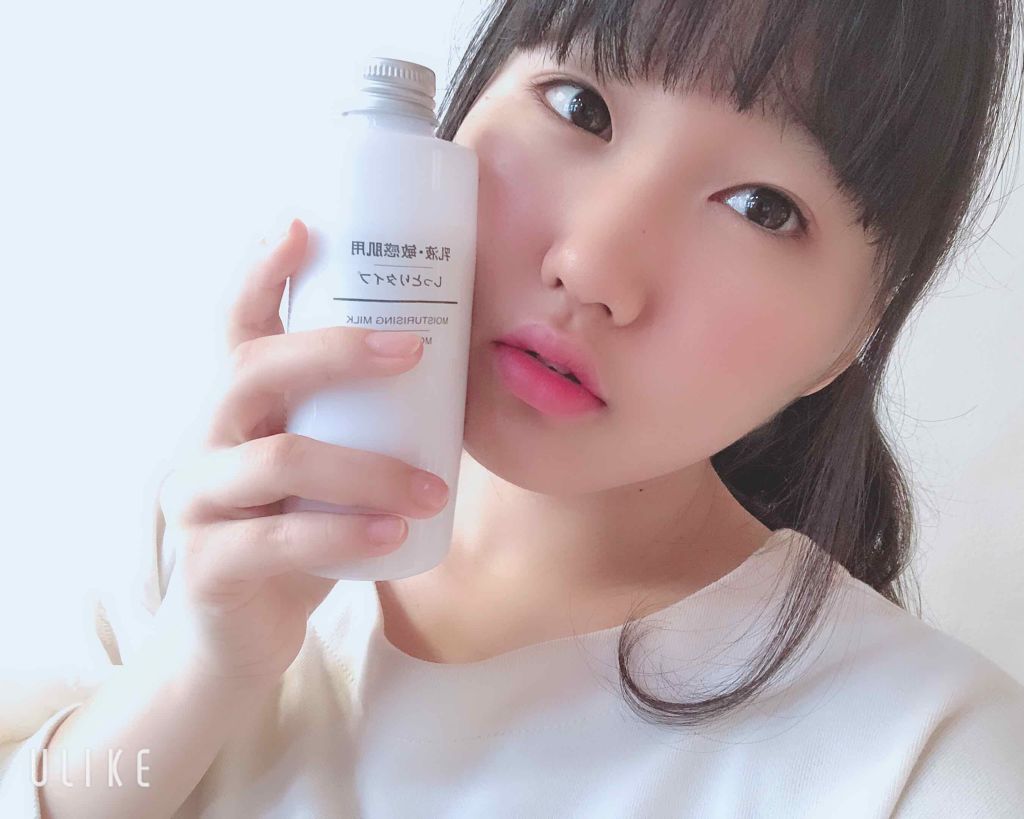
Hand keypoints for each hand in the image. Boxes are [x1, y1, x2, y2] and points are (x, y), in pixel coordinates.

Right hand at [153, 219, 449, 685]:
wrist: (237, 634)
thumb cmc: (295, 534)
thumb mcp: (323, 470)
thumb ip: (357, 427)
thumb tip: (453, 372)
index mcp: (237, 408)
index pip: (238, 324)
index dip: (261, 272)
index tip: (301, 225)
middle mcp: (206, 439)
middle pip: (253, 368)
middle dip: (337, 350)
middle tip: (415, 350)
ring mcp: (198, 500)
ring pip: (279, 458)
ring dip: (368, 468)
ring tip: (431, 486)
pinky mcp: (210, 564)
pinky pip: (280, 540)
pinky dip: (344, 534)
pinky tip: (393, 535)